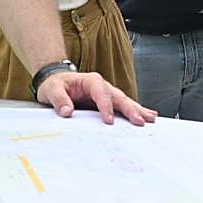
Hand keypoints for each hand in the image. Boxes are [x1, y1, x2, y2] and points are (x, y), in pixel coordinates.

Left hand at [35, 70, 157, 124]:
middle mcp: (102, 86)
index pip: (101, 92)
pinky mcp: (108, 103)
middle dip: (130, 109)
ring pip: (125, 102)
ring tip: (151, 119)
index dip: (106, 106)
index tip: (108, 121)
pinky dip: (135, 112)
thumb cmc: (54, 85)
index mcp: (90, 81)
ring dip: (138, 110)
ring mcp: (107, 94)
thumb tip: (66, 111)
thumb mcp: (51, 89)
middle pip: (119, 97)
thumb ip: (59, 99)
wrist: (55, 82)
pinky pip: (123, 107)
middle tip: (140, 121)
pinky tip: (147, 116)